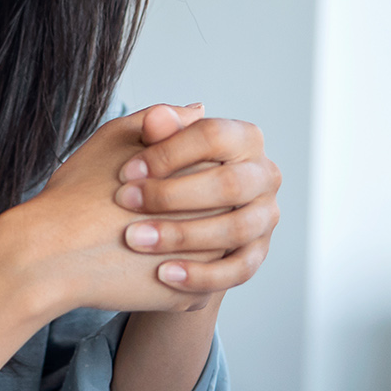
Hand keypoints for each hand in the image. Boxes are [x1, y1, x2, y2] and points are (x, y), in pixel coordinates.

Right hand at [10, 107, 222, 315]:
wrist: (50, 255)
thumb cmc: (76, 194)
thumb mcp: (117, 138)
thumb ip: (164, 120)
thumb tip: (199, 111)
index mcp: (203, 171)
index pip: (218, 167)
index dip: (183, 172)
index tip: (150, 180)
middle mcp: (215, 217)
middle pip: (220, 210)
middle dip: (191, 211)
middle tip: (147, 214)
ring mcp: (207, 261)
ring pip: (213, 250)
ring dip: (189, 245)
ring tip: (145, 239)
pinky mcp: (190, 297)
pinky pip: (196, 285)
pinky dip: (176, 277)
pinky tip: (144, 267)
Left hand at [116, 106, 279, 295]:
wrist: (154, 223)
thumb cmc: (153, 176)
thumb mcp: (146, 147)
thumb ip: (155, 131)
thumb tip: (159, 116)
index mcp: (243, 138)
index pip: (213, 136)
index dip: (168, 152)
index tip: (126, 171)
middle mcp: (264, 175)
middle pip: (229, 184)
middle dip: (172, 195)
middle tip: (125, 203)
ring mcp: (265, 216)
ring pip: (235, 228)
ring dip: (183, 235)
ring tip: (136, 240)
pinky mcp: (256, 253)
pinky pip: (238, 269)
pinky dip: (201, 274)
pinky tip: (163, 274)